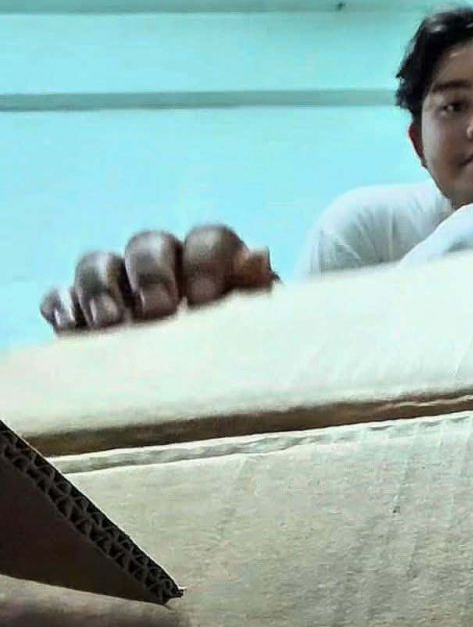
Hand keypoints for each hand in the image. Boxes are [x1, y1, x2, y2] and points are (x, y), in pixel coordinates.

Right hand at [40, 225, 276, 333]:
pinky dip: (61, 305)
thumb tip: (257, 254)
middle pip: (148, 244)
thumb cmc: (238, 351)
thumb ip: (254, 291)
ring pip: (98, 262)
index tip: (205, 301)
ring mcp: (118, 285)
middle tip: (158, 312)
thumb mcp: (254, 327)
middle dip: (150, 274)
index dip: (205, 263)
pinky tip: (70, 326)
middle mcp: (164, 264)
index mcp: (213, 262)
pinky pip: (61, 294)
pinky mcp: (81, 311)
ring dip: (100, 287)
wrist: (206, 387)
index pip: (208, 239)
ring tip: (110, 324)